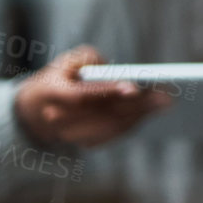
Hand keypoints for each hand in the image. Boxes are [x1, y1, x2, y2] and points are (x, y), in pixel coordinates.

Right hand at [13, 45, 171, 148]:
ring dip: (140, 115)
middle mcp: (59, 119)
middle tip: (164, 95)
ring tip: (164, 102)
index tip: (135, 87)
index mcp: (52, 93)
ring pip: (111, 127)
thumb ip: (91, 60)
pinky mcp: (85, 142)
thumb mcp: (70, 59)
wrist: (38, 107)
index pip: (81, 96)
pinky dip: (133, 122)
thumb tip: (118, 74)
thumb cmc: (62, 76)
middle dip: (136, 104)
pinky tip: (151, 110)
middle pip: (103, 115)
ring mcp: (72, 135)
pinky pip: (113, 134)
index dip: (108, 92)